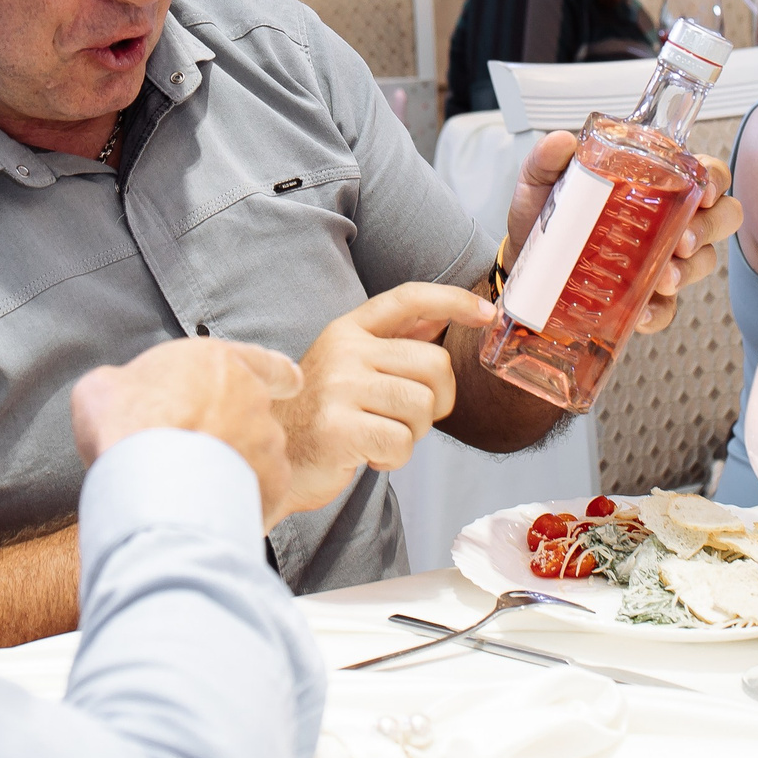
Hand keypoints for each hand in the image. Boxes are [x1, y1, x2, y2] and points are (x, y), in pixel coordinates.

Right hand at [72, 337, 302, 526]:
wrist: (148, 479)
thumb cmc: (125, 424)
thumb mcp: (104, 386)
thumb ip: (126, 384)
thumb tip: (120, 392)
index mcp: (219, 362)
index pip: (263, 361)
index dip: (277, 374)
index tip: (291, 383)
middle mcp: (252, 398)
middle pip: (254, 413)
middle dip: (235, 431)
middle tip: (198, 453)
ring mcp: (267, 442)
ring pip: (260, 454)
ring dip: (238, 467)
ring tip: (197, 488)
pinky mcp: (272, 484)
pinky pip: (262, 491)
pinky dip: (243, 500)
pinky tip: (213, 511)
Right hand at [275, 282, 497, 518]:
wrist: (271, 458)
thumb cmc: (318, 416)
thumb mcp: (349, 367)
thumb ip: (393, 342)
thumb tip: (442, 315)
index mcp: (348, 330)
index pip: (408, 299)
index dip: (452, 300)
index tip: (486, 313)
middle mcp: (344, 351)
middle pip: (434, 365)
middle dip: (437, 402)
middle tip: (407, 420)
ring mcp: (338, 387)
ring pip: (422, 406)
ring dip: (412, 433)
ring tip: (379, 435)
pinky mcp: (337, 428)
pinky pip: (401, 442)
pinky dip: (394, 457)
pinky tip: (367, 454)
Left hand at [503, 132, 739, 338]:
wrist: (521, 265)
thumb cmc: (544, 217)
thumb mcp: (540, 182)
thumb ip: (547, 159)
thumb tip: (561, 141)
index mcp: (653, 185)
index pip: (703, 174)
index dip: (715, 180)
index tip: (704, 190)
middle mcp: (667, 220)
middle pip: (719, 218)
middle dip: (710, 228)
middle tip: (684, 239)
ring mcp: (660, 259)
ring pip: (702, 262)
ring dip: (690, 270)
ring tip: (665, 278)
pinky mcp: (644, 296)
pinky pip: (667, 308)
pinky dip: (660, 312)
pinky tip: (644, 312)